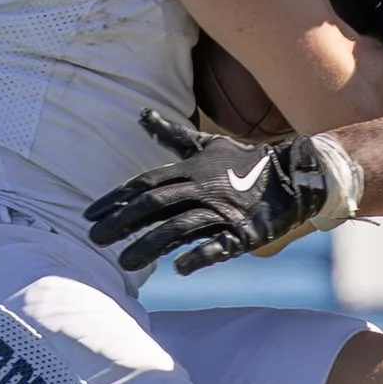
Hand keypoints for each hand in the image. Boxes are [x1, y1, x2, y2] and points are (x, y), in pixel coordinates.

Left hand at [85, 109, 359, 273]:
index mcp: (190, 171)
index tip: (88, 215)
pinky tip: (178, 269)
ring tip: (125, 262)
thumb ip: (172, 134)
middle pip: (154, 206)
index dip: (115, 200)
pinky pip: (219, 245)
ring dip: (149, 245)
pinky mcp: (243, 232)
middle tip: (95, 240)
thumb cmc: (244, 161)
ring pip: (178, 227)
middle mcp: (201, 189)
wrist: (294, 175)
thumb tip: (142, 114)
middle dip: (122, 223)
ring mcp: (222, 212)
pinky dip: (200, 256)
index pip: (144, 185)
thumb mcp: (207, 144)